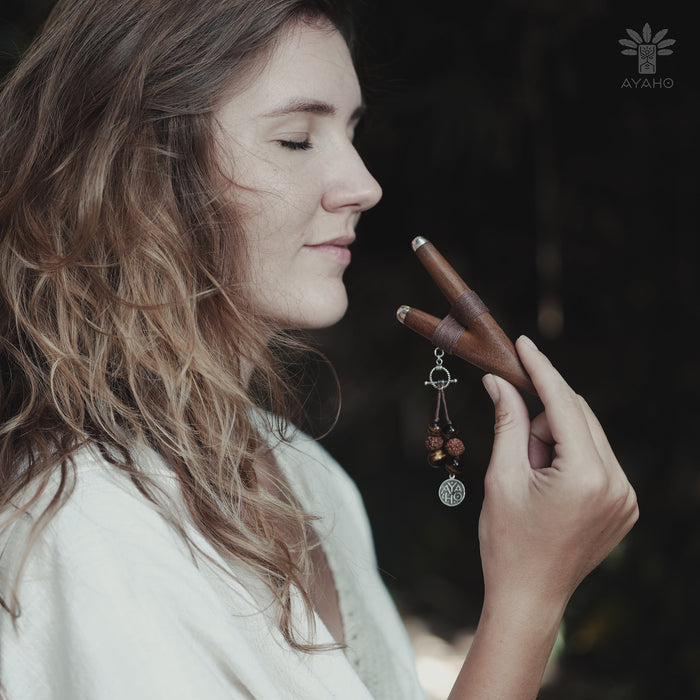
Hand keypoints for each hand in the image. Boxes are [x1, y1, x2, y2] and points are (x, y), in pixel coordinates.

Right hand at [478, 336, 638, 613]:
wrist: (529, 596)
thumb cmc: (508, 540)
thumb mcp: (502, 476)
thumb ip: (507, 422)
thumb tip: (499, 382)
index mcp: (587, 476)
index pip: (564, 405)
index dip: (541, 370)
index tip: (524, 344)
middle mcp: (618, 483)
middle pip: (578, 417)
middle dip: (542, 418)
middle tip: (516, 445)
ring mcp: (626, 497)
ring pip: (587, 436)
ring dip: (555, 440)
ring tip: (530, 475)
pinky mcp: (625, 506)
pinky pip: (597, 459)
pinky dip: (570, 456)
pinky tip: (548, 483)